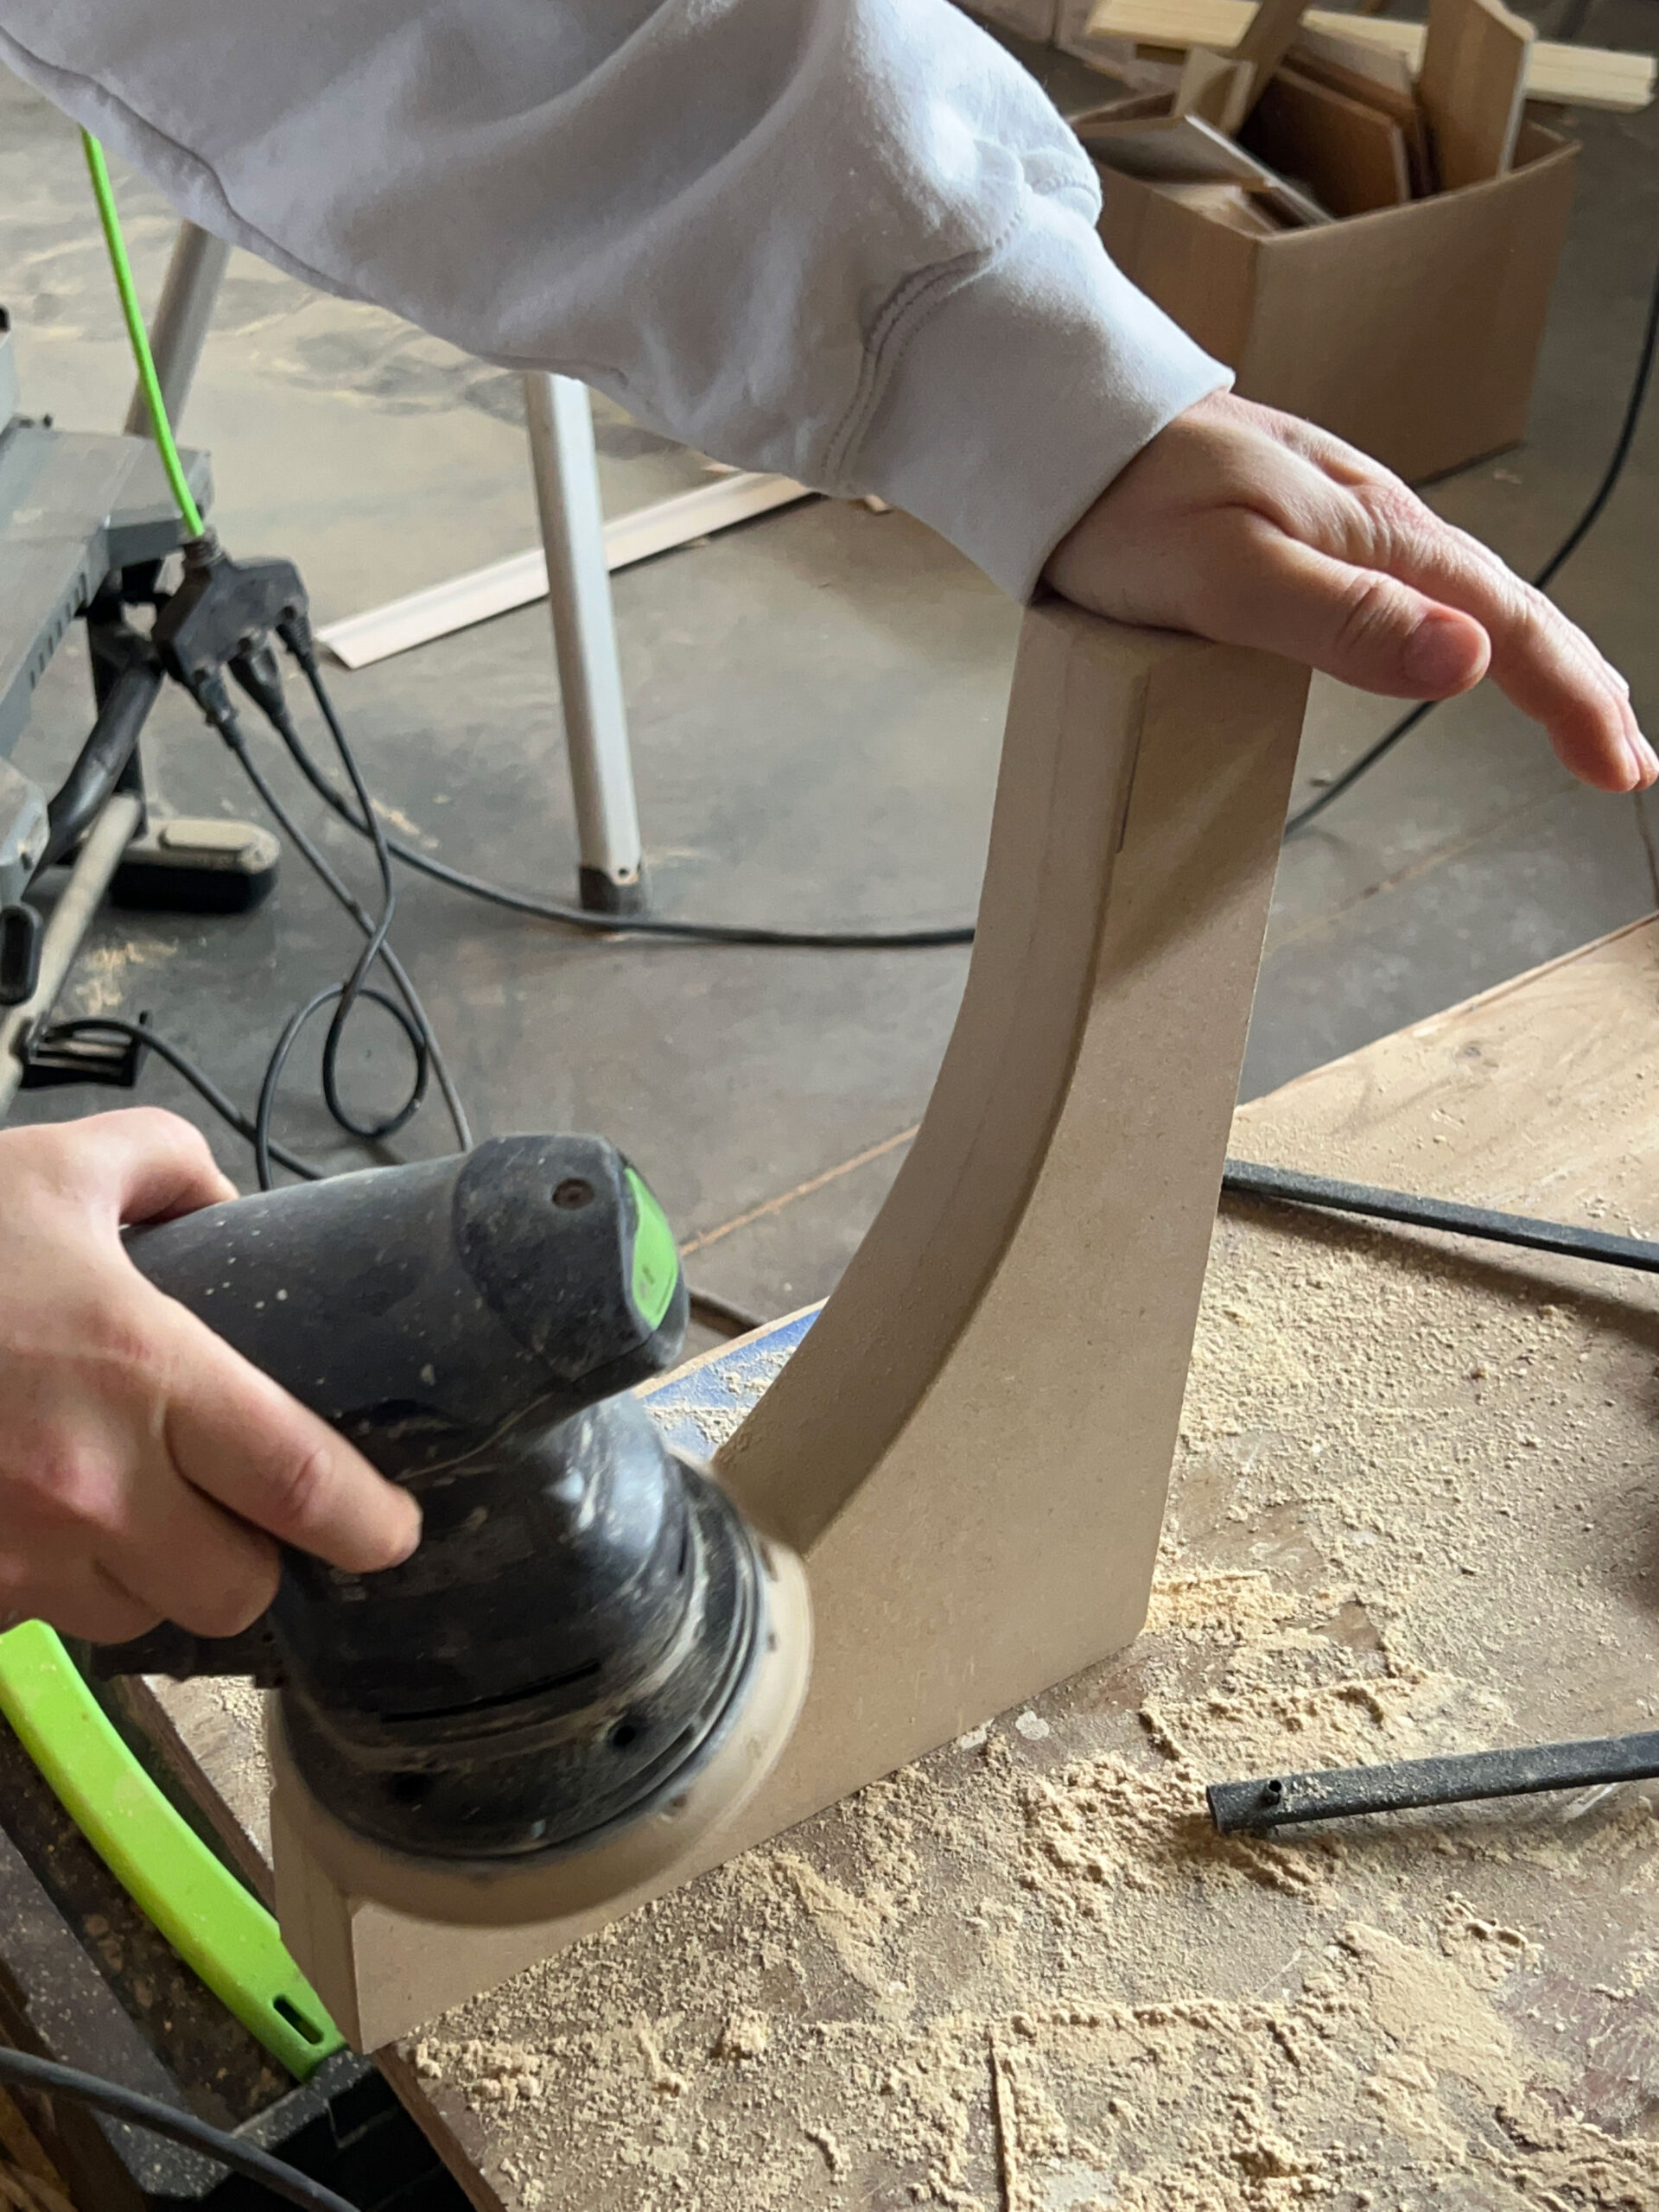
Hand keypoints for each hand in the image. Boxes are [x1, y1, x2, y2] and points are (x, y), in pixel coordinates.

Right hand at [0, 1110, 419, 1643]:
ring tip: (134, 1510)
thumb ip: (165, 1168)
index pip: (299, 1483)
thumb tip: (225, 1205)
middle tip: (247, 1516)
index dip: (369, 1523)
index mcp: (143, 1371)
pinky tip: (44, 1519)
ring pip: (140, 1618)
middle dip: (257, 1563)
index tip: (395, 1530)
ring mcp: (16, 1553)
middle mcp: (90, 1483)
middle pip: (236, 1592)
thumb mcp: (55, 1168)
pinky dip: (64, 1586)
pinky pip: (47, 1620)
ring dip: (155, 1577)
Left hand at [1045, 391, 1652, 795]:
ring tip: (1571, 711)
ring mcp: (1341, 523)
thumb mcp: (1229, 574)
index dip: (1573, 701)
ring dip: (1529, 658)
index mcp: (1379, 536)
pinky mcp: (1301, 529)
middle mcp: (1378, 525)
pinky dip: (1459, 629)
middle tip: (1624, 760)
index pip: (1509, 626)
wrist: (1066, 425)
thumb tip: (1464, 665)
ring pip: (1466, 597)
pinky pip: (1412, 588)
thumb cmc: (1130, 503)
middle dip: (1576, 684)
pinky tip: (1451, 647)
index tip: (1616, 772)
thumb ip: (1343, 620)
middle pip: (1507, 609)